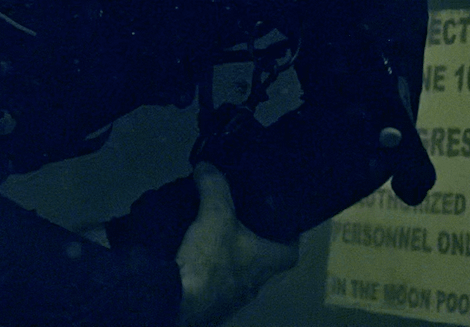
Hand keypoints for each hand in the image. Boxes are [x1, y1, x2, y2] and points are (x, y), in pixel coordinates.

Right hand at [175, 163, 299, 326]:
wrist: (177, 302)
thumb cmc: (209, 261)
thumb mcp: (215, 215)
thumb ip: (215, 187)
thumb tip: (207, 166)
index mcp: (266, 264)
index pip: (291, 251)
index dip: (291, 234)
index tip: (282, 216)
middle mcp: (253, 283)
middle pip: (262, 259)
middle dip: (253, 238)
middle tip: (241, 213)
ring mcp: (230, 296)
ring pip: (237, 269)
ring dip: (228, 251)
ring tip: (214, 227)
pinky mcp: (208, 302)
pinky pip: (213, 278)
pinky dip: (207, 264)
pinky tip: (192, 250)